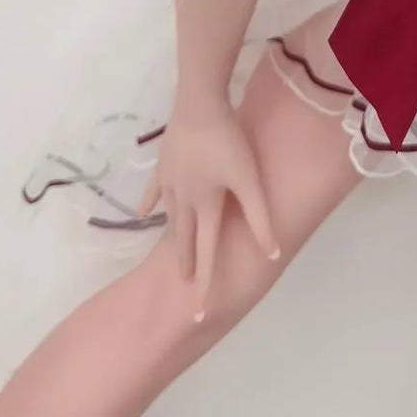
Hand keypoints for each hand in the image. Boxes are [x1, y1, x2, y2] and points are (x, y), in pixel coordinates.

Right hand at [135, 98, 280, 320]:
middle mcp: (183, 200)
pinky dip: (150, 204)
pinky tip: (144, 212)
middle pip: (183, 240)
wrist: (199, 102)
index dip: (203, 285)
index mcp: (205, 207)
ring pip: (170, 217)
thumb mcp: (248, 178)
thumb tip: (272, 254)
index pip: (205, 255)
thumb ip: (259, 216)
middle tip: (183, 286)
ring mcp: (169, 181)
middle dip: (186, 264)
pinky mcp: (163, 164)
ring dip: (174, 236)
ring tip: (174, 252)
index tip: (196, 314)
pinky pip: (155, 191)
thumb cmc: (227, 140)